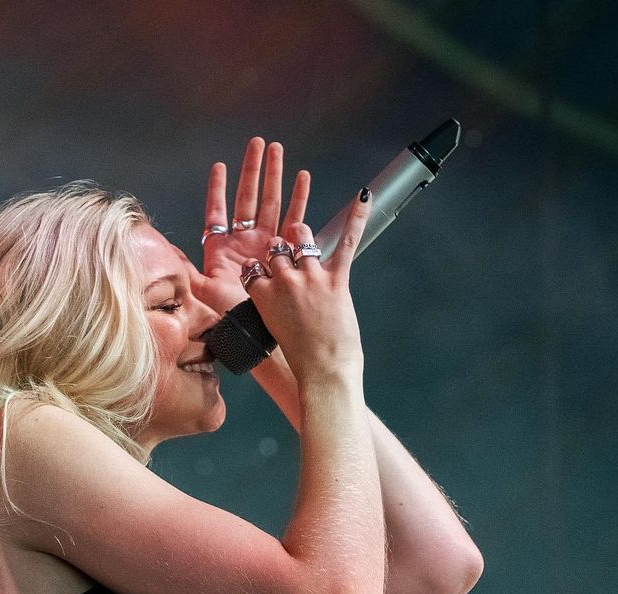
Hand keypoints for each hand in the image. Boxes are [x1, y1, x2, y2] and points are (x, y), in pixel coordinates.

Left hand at [182, 138, 309, 316]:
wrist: (258, 330)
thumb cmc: (231, 315)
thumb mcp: (204, 290)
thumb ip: (186, 269)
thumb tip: (166, 250)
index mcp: (222, 249)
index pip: (218, 212)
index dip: (217, 190)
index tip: (219, 166)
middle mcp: (245, 242)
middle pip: (248, 198)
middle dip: (252, 170)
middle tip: (257, 143)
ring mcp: (267, 244)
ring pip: (271, 201)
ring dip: (275, 175)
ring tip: (278, 150)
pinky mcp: (286, 250)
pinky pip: (295, 219)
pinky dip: (299, 197)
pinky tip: (302, 177)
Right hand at [241, 183, 372, 383]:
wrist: (323, 371)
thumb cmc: (298, 359)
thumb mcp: (270, 330)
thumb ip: (267, 307)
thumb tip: (270, 299)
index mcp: (262, 296)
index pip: (253, 268)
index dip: (258, 268)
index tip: (262, 271)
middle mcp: (283, 281)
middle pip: (277, 248)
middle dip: (281, 249)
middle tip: (286, 253)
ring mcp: (310, 277)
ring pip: (301, 237)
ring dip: (302, 236)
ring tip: (304, 236)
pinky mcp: (336, 279)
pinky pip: (346, 242)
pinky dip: (356, 218)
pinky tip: (364, 198)